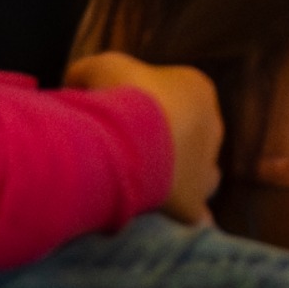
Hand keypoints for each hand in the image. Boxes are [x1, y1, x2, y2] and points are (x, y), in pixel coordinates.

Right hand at [67, 54, 220, 222]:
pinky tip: (156, 219)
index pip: (170, 99)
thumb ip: (90, 71)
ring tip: (140, 186)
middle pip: (186, 136)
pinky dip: (178, 215)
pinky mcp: (193, 200)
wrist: (129, 140)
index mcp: (196, 89)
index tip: (112, 124)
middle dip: (161, 145)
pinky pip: (192, 212)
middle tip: (122, 158)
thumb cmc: (119, 97)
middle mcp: (212, 124)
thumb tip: (76, 80)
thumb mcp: (99, 68)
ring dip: (175, 178)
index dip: (139, 111)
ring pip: (197, 171)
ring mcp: (206, 164)